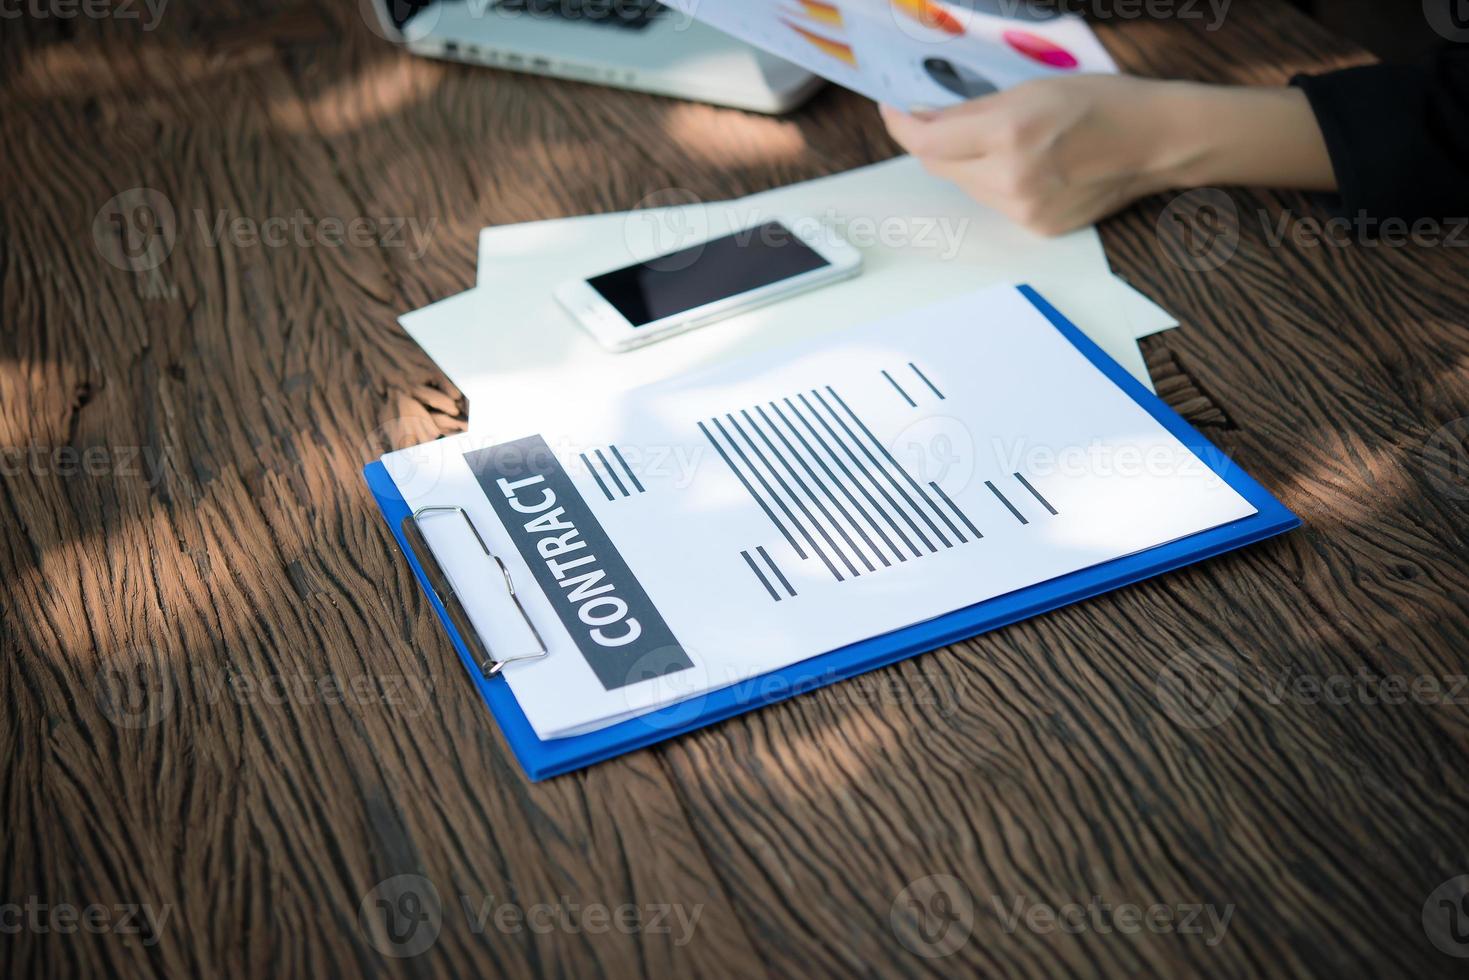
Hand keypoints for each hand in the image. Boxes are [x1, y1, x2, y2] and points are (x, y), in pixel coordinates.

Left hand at [880, 75, 1333, 236]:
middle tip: (936, 120)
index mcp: (1009, 133)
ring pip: (967, 187)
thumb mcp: (1031, 88)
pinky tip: (1024, 166)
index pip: (929, 142)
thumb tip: (928, 120)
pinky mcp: (1037, 228)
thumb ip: (974, 109)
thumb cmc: (1103, 103)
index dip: (902, 126)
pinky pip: (996, 205)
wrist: (1156, 141)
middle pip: (942, 168)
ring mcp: (1024, 210)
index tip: (892, 111)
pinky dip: (995, 183)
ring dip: (966, 164)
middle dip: (935, 143)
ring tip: (997, 141)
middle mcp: (1012, 178)